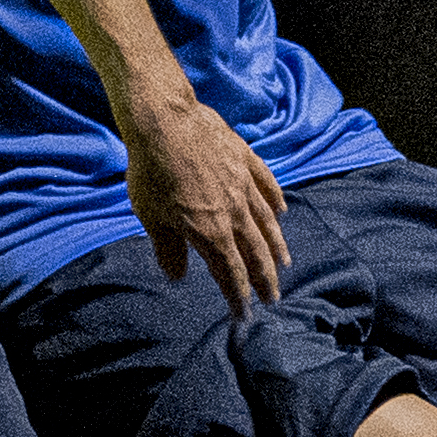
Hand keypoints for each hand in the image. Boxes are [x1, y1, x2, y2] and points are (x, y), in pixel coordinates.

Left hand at [121, 92, 290, 311]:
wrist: (164, 121)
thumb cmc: (152, 171)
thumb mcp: (152, 218)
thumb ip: (168, 249)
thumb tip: (178, 276)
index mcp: (210, 230)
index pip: (230, 272)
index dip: (238, 296)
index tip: (244, 315)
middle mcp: (234, 212)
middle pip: (255, 252)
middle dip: (264, 279)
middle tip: (273, 298)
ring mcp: (243, 184)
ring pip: (267, 221)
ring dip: (276, 245)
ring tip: (284, 262)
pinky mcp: (244, 160)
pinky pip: (266, 185)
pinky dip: (276, 201)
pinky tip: (282, 212)